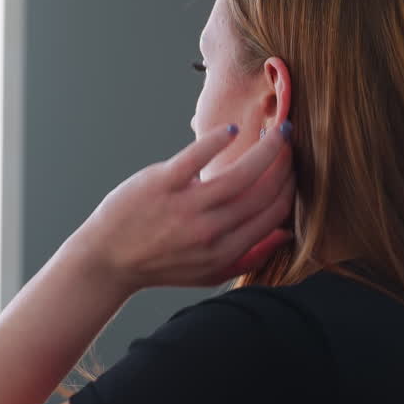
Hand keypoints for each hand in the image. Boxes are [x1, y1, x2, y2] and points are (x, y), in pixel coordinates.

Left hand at [67, 122, 294, 294]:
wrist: (108, 259)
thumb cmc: (160, 264)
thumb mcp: (209, 273)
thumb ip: (249, 257)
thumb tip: (284, 234)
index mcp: (224, 252)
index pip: (273, 215)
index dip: (291, 189)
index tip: (295, 171)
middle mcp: (209, 231)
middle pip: (263, 193)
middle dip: (285, 166)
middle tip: (291, 146)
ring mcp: (186, 206)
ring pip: (241, 174)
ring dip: (267, 150)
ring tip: (278, 132)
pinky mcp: (162, 182)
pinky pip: (199, 155)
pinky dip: (219, 139)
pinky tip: (233, 130)